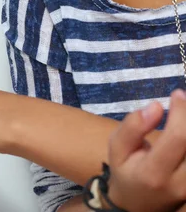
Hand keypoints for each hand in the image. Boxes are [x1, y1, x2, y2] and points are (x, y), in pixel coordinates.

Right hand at [105, 89, 185, 211]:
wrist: (137, 204)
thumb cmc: (126, 170)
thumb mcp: (116, 148)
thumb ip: (132, 127)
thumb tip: (156, 106)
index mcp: (152, 173)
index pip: (178, 137)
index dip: (182, 111)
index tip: (177, 94)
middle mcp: (179, 183)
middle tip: (184, 101)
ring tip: (184, 114)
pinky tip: (185, 129)